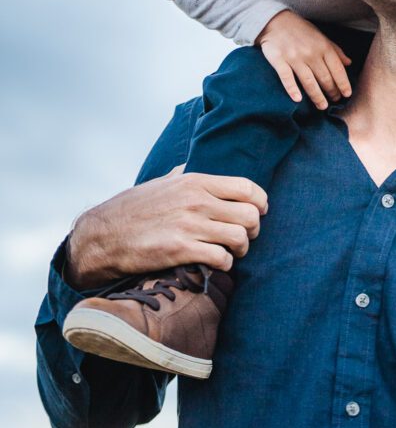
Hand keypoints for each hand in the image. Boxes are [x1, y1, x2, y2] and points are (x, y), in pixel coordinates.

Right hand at [65, 165, 267, 289]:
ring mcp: (189, 225)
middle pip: (250, 214)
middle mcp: (196, 200)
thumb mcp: (159, 183)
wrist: (103, 235)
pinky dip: (225, 264)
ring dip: (241, 249)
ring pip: (240, 237)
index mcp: (195, 181)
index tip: (258, 212)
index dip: (260, 202)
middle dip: (253, 229)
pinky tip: (215, 263)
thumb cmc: (132, 209)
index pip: (247, 187)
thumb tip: (189, 164)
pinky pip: (222, 258)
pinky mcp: (180, 250)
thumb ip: (180, 174)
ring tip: (231, 252)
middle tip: (244, 237)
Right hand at [255, 10, 351, 109]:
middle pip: (324, 78)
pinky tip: (298, 99)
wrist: (275, 20)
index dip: (343, 83)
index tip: (347, 94)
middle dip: (332, 92)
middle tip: (334, 101)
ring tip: (322, 106)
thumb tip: (349, 63)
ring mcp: (294, 57)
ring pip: (309, 81)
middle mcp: (310, 53)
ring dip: (317, 96)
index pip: (337, 69)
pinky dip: (292, 89)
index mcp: (323, 46)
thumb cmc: (301, 30)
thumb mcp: (321, 36)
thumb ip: (335, 50)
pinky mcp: (279, 60)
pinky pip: (286, 77)